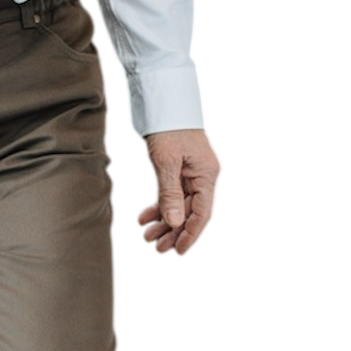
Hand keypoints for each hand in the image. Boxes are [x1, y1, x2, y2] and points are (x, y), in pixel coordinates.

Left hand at [136, 129, 221, 258]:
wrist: (163, 98)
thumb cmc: (167, 126)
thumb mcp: (165, 161)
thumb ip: (169, 193)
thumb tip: (174, 223)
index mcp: (206, 175)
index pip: (202, 214)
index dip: (190, 235)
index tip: (177, 252)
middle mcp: (202, 176)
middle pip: (190, 212)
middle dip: (173, 232)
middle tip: (156, 248)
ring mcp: (191, 172)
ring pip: (179, 205)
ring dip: (163, 221)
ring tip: (146, 236)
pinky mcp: (178, 168)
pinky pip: (171, 193)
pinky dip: (158, 205)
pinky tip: (144, 217)